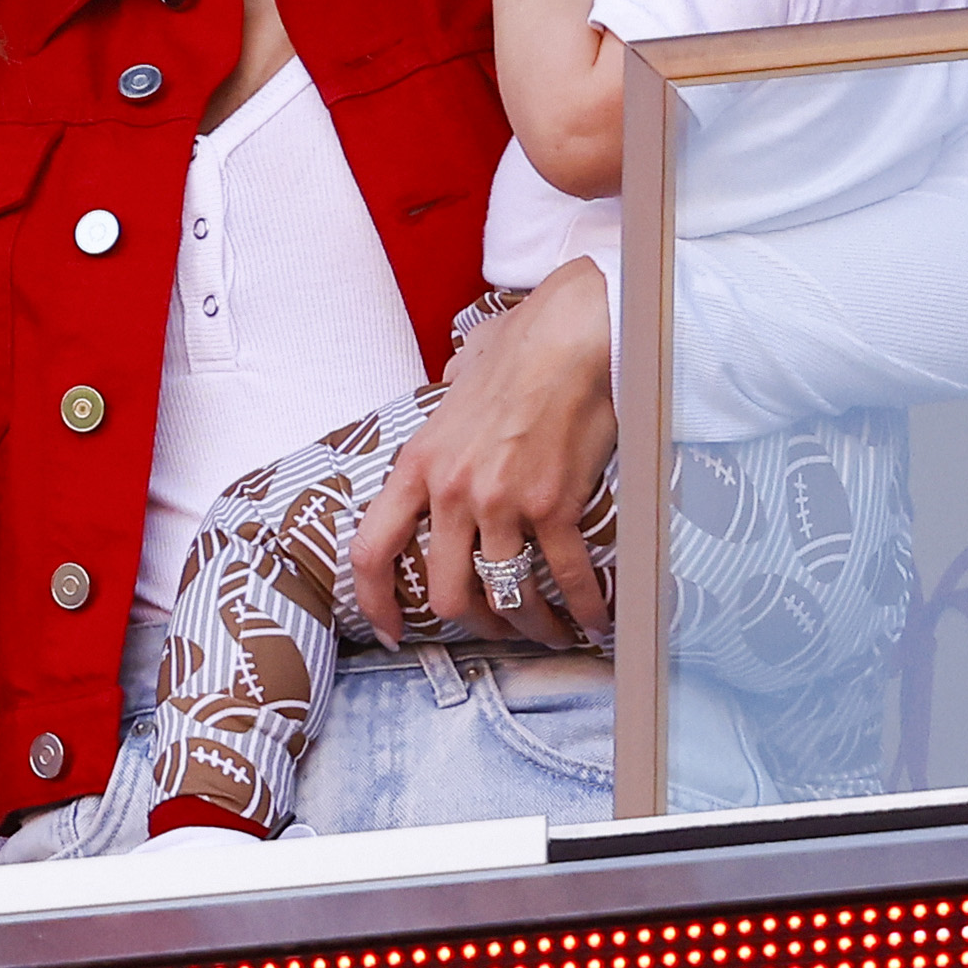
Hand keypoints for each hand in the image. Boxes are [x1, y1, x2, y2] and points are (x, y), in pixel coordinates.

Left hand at [350, 258, 617, 649]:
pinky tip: (596, 620)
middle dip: (474, 623)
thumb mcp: (455, 383)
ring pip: (508, 597)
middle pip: (446, 594)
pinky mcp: (554, 506)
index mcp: (418, 466)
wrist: (569, 336)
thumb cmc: (518, 352)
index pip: (371, 550)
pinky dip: (586, 609)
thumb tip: (445, 390)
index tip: (389, 631)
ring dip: (532, 624)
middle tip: (496, 627)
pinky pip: (567, 578)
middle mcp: (452, 492)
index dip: (376, 602)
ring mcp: (502, 503)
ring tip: (551, 629)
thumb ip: (445, 406)